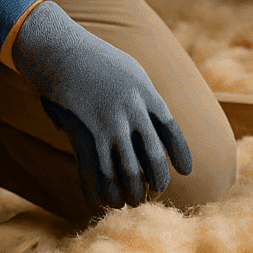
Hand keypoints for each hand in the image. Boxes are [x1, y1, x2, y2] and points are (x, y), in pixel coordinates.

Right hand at [10, 2, 192, 209]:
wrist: (65, 52)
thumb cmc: (97, 61)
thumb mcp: (128, 71)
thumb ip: (143, 94)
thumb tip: (156, 110)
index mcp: (147, 93)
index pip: (171, 129)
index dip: (180, 152)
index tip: (186, 171)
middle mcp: (135, 109)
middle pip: (154, 153)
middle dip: (158, 176)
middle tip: (159, 190)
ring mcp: (114, 122)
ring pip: (131, 167)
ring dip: (134, 188)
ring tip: (136, 200)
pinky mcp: (92, 131)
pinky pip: (104, 166)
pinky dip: (109, 186)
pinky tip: (109, 196)